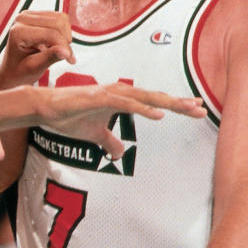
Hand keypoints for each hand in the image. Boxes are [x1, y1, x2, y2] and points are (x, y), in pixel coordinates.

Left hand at [0, 11, 74, 88]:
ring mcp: (29, 14)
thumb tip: (67, 52)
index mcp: (19, 32)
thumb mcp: (35, 68)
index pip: (51, 34)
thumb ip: (51, 57)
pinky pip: (59, 18)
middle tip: (65, 55)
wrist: (11, 70)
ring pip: (61, 18)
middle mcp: (22, 18)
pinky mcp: (36, 14)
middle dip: (65, 40)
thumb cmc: (20, 72)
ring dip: (65, 36)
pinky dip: (62, 32)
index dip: (64, 47)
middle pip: (59, 22)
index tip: (71, 60)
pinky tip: (55, 44)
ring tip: (58, 50)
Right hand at [37, 82, 205, 158]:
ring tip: (187, 108)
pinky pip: (126, 104)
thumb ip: (110, 142)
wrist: (46, 109)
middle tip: (201, 110)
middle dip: (179, 104)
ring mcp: (111, 94)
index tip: (195, 110)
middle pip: (156, 98)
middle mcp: (121, 93)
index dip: (175, 106)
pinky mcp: (100, 98)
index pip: (154, 102)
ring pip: (145, 98)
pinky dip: (143, 108)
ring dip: (167, 103)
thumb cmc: (70, 117)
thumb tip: (119, 155)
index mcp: (123, 99)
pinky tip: (158, 114)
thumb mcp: (95, 135)